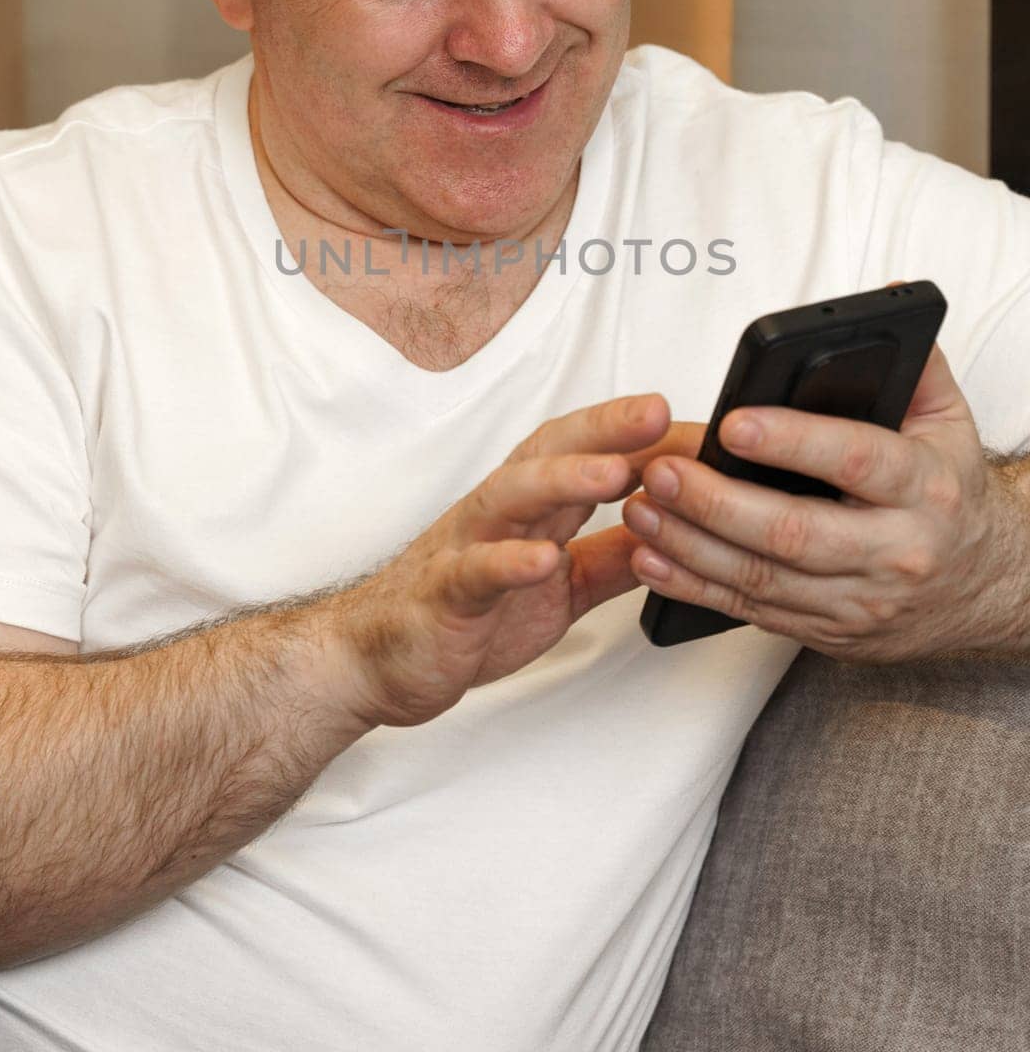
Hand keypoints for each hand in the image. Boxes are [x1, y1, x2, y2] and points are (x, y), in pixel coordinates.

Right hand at [332, 394, 703, 725]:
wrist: (376, 660)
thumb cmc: (463, 615)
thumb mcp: (560, 590)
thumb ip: (612, 558)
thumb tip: (676, 531)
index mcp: (532, 509)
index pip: (589, 452)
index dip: (641, 438)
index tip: (698, 427)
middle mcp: (500, 513)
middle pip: (552, 452)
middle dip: (606, 429)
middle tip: (659, 413)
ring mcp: (467, 547)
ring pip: (513, 496)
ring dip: (564, 479)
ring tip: (613, 473)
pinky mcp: (443, 594)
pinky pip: (476, 571)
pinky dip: (509, 562)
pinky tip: (544, 559)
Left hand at [623, 343, 1024, 661]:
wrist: (982, 586)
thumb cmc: (948, 493)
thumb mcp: (948, 422)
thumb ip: (916, 363)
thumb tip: (884, 302)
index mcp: (924, 489)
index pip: (854, 460)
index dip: (790, 442)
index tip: (732, 424)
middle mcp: (894, 551)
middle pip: (794, 532)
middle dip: (717, 503)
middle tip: (662, 470)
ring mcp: (859, 601)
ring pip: (762, 579)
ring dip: (692, 545)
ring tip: (642, 509)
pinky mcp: (828, 631)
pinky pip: (752, 613)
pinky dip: (695, 587)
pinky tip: (654, 560)